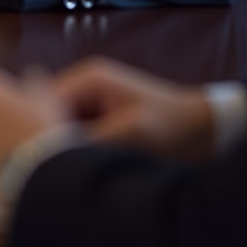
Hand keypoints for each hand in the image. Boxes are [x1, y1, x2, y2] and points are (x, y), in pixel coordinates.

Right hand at [51, 57, 215, 158]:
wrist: (205, 129)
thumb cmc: (172, 125)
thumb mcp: (130, 133)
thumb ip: (90, 139)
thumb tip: (56, 152)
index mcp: (89, 77)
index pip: (46, 100)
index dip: (41, 127)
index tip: (44, 157)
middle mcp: (85, 85)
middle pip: (50, 111)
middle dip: (52, 136)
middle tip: (57, 166)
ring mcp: (92, 101)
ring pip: (61, 124)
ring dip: (66, 145)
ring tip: (70, 169)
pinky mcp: (100, 117)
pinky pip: (77, 133)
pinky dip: (78, 148)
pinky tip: (82, 166)